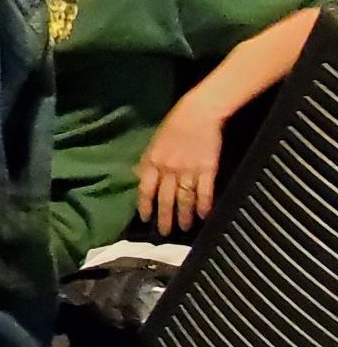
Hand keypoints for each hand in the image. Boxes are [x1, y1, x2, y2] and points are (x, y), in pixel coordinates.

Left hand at [136, 95, 223, 233]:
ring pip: (185, 198)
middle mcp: (169, 168)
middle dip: (165, 217)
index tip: (145, 219)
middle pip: (165, 198)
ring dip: (185, 215)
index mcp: (153, 161)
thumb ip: (147, 161)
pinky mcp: (208, 168)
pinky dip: (205, 205)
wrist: (198, 113)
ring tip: (185, 228)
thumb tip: (137, 176)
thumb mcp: (154, 143)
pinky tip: (205, 215)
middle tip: (165, 233)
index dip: (145, 205)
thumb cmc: (174, 125)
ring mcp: (189, 169)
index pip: (145, 189)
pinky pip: (205, 191)